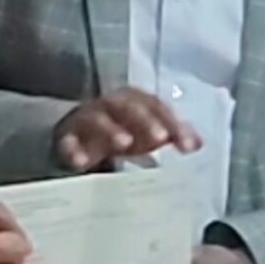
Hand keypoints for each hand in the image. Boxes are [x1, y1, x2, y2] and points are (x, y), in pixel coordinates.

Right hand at [54, 87, 201, 171]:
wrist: (75, 135)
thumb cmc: (119, 130)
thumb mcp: (145, 132)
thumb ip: (171, 134)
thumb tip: (200, 143)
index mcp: (133, 101)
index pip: (155, 106)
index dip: (174, 123)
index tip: (190, 147)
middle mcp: (109, 106)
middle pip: (127, 105)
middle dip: (144, 120)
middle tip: (159, 137)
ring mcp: (85, 120)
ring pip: (97, 119)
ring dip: (111, 129)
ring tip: (124, 143)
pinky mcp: (65, 138)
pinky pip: (67, 142)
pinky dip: (73, 150)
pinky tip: (80, 162)